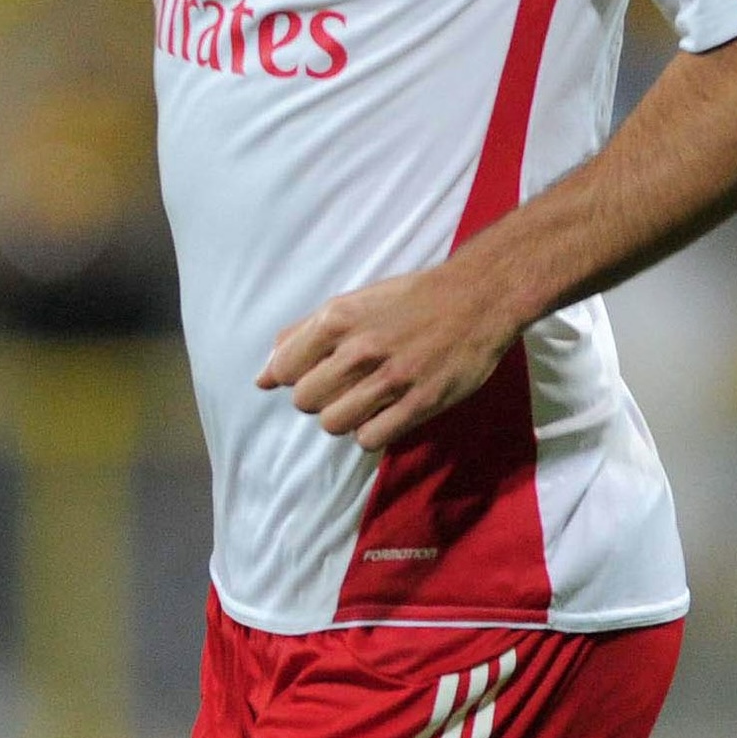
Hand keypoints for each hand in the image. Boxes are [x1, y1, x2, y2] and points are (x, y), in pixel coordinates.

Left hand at [257, 264, 526, 451]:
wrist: (475, 299)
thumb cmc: (407, 300)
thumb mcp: (348, 305)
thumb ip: (301, 336)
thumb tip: (261, 377)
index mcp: (336, 320)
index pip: (282, 370)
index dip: (292, 378)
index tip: (314, 373)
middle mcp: (359, 348)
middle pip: (304, 400)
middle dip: (317, 399)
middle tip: (342, 388)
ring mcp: (391, 378)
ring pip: (333, 423)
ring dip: (343, 419)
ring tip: (364, 403)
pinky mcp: (420, 402)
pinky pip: (371, 438)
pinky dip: (371, 433)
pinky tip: (384, 415)